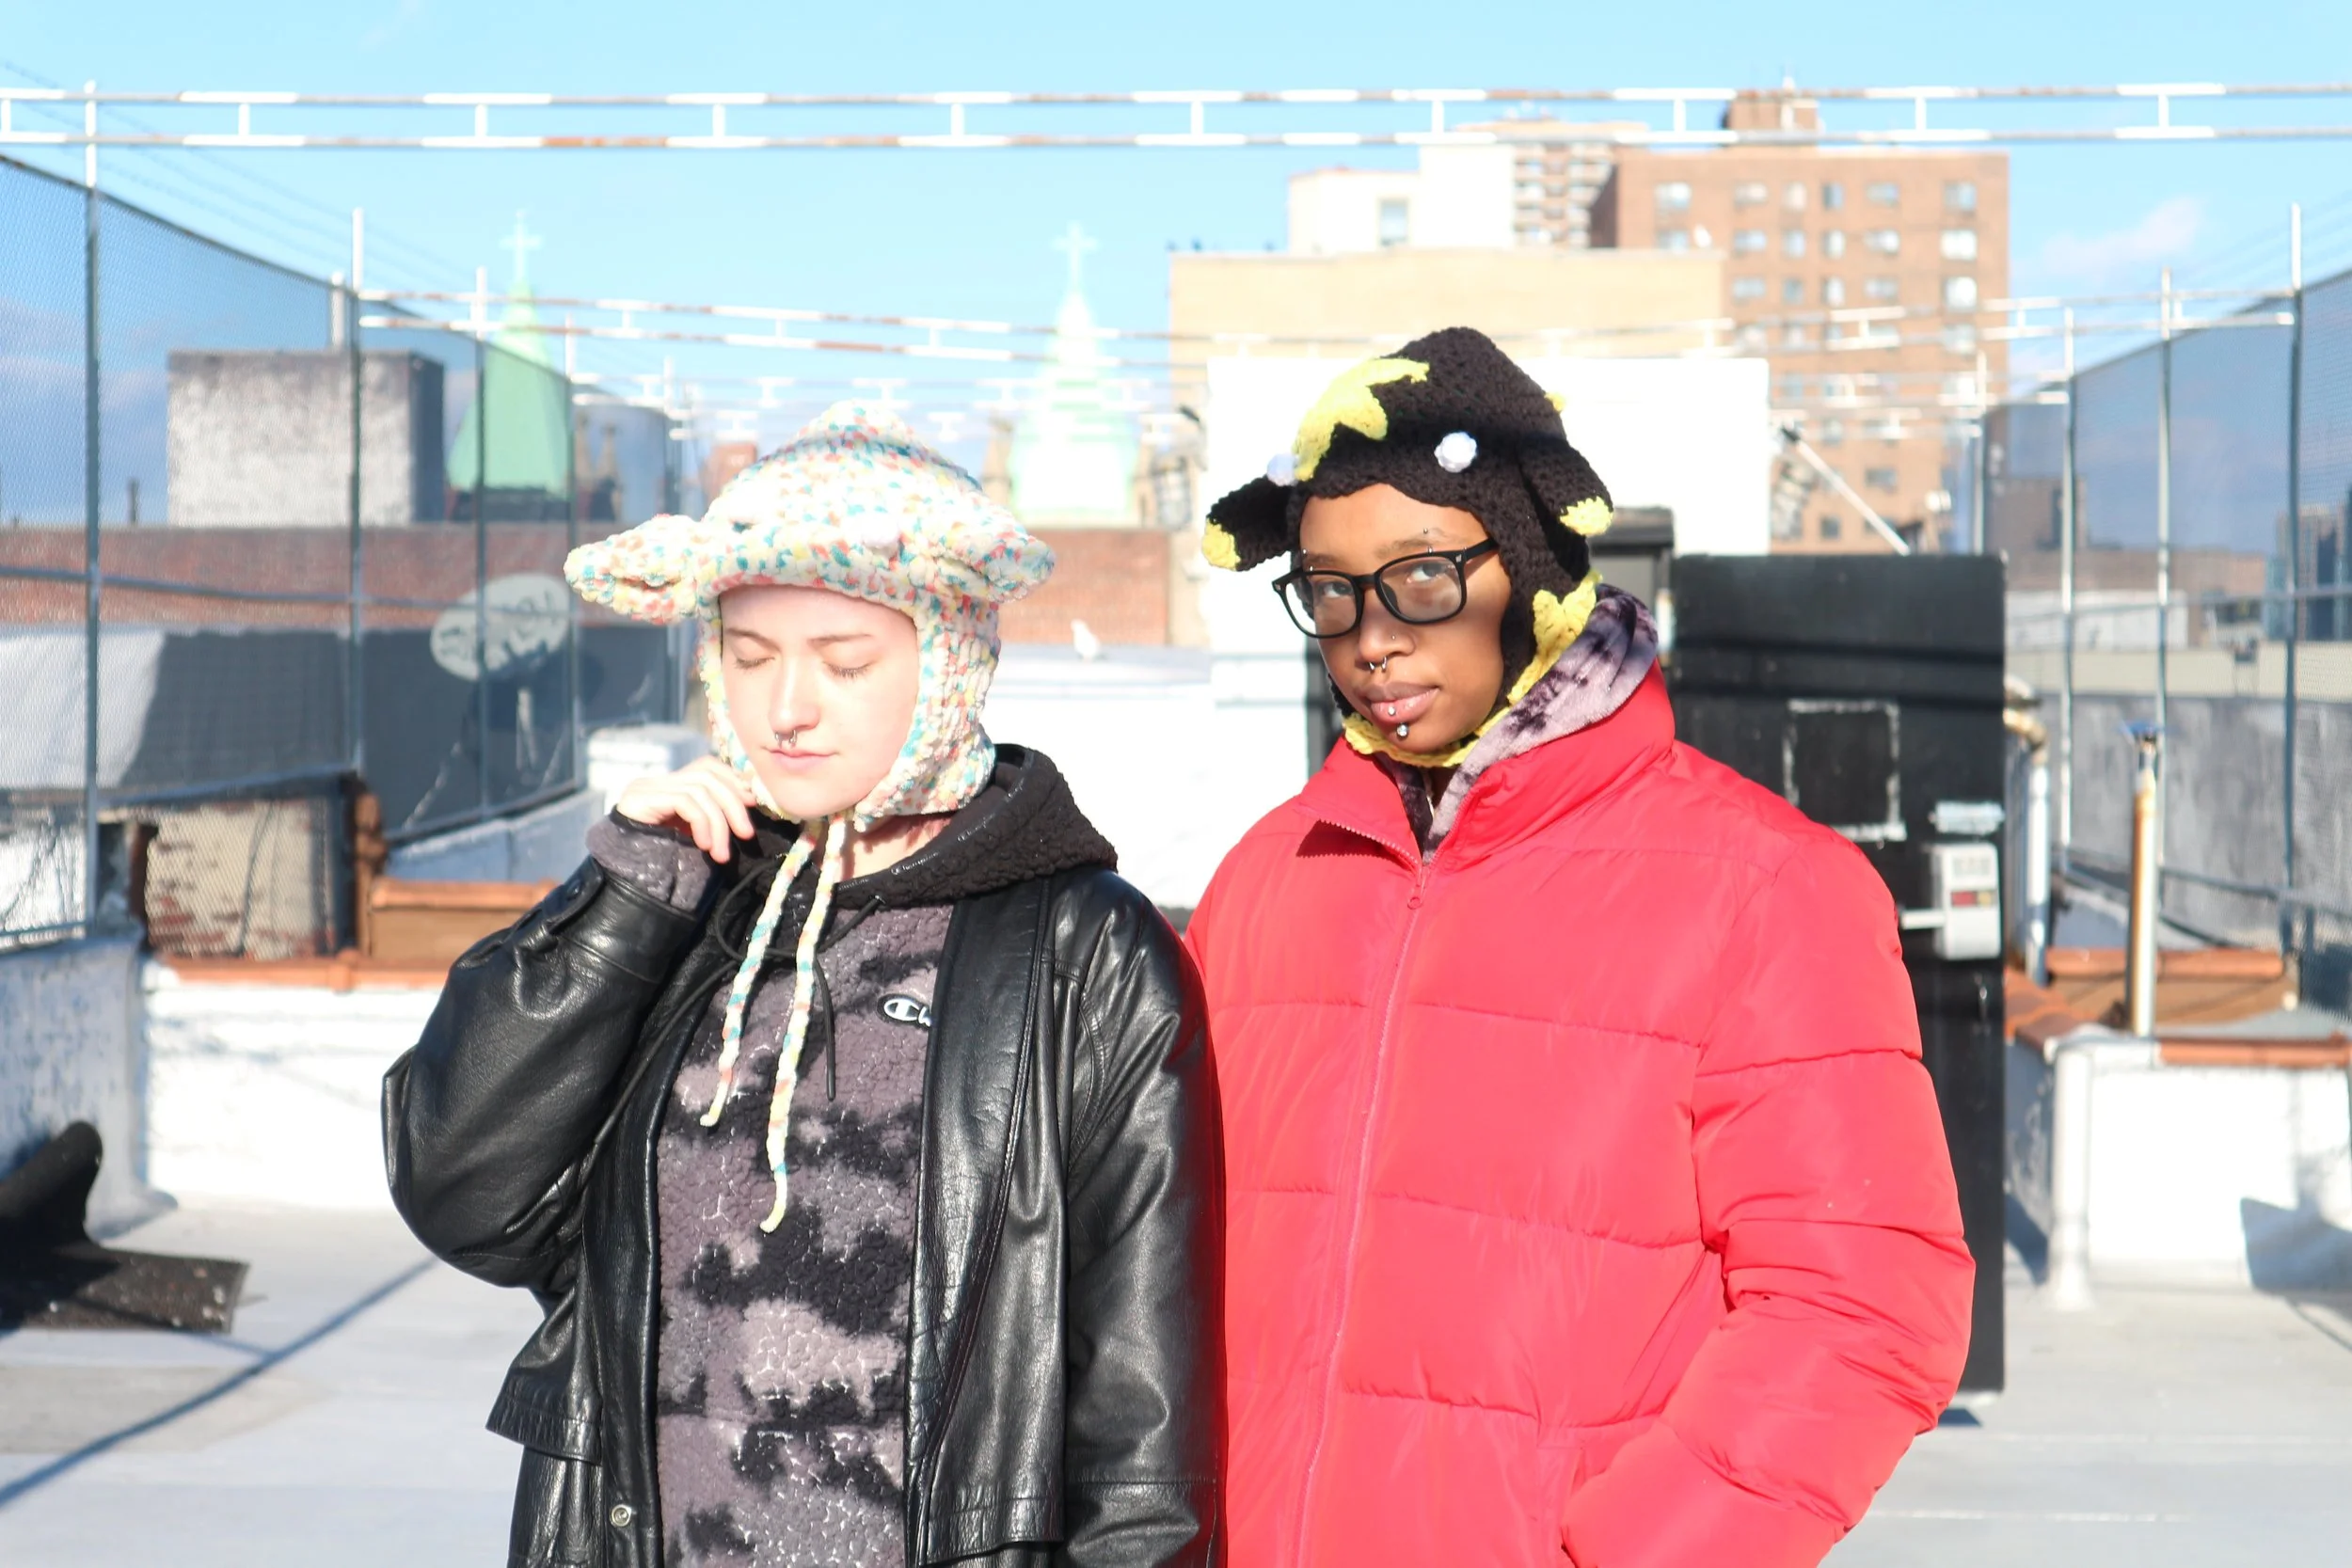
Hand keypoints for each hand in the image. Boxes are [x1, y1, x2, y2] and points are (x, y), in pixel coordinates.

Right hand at [614, 757, 758, 863]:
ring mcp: (647, 788)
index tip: (753, 805)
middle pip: (708, 776)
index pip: (708, 766)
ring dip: (719, 824)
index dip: (734, 781)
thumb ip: (715, 814)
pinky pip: (685, 801)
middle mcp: (658, 781)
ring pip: (700, 790)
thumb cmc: (664, 860)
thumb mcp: (695, 833)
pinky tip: (705, 846)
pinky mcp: (641, 799)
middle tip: (746, 835)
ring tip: (722, 854)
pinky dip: (702, 824)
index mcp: (671, 785)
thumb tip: (751, 798)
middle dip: (733, 806)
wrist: (623, 879)